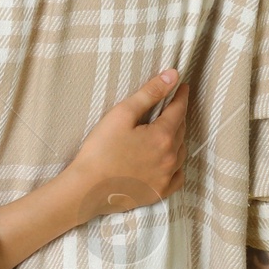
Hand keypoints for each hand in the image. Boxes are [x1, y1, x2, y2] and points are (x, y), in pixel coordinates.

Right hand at [0, 69, 189, 268]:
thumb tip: (172, 75)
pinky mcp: (159, 193)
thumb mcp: (122, 114)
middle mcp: (170, 157)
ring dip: (178, 138)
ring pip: (181, 152)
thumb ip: (149, 93)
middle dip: (178, 115)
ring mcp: (166, 177)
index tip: (182, 86)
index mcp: (163, 136)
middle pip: (181, 130)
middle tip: (173, 105)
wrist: (86, 189)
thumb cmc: (100, 150)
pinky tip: (170, 161)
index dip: (180, 96)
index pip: (179, 110)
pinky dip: (177, 165)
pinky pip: (178, 177)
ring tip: (170, 130)